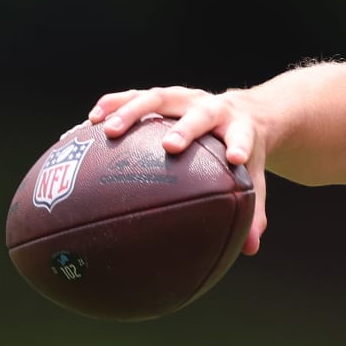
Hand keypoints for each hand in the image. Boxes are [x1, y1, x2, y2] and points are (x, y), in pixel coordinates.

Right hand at [87, 86, 269, 254]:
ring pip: (160, 98)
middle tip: (170, 146)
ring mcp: (186, 98)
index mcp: (240, 128)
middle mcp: (214, 108)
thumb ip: (254, 212)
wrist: (242, 112)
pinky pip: (135, 96)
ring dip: (134, 111)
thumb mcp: (253, 176)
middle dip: (186, 129)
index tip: (234, 158)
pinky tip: (91, 121)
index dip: (239, 145)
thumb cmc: (243, 152)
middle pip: (200, 115)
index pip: (242, 137)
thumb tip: (250, 249)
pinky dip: (114, 104)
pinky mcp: (164, 96)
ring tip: (108, 130)